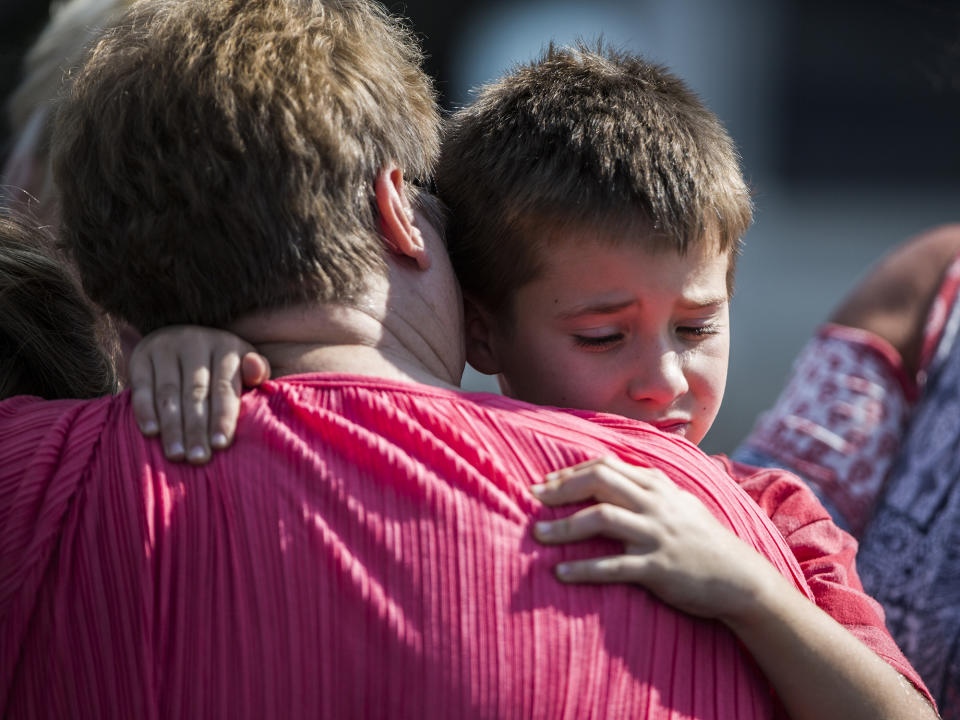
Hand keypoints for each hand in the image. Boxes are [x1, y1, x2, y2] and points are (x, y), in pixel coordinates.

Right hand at [129, 325, 270, 462]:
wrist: (181, 336)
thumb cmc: (220, 365)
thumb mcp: (242, 364)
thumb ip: (257, 372)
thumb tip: (255, 368)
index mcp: (225, 347)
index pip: (224, 387)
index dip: (223, 417)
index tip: (221, 445)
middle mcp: (195, 343)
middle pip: (196, 393)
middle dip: (197, 429)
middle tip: (198, 458)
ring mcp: (165, 347)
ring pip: (169, 393)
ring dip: (172, 427)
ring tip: (176, 455)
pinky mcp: (141, 356)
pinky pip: (141, 387)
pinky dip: (145, 410)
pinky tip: (150, 432)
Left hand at [532, 456, 777, 621]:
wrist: (741, 579)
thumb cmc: (703, 540)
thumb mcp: (678, 503)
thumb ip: (646, 487)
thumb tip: (610, 475)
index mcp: (657, 486)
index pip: (605, 466)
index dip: (570, 473)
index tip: (545, 484)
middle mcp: (655, 504)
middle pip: (599, 481)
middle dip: (560, 488)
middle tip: (531, 498)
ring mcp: (656, 535)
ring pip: (602, 518)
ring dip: (564, 526)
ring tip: (537, 534)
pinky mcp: (658, 568)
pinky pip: (614, 566)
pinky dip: (584, 569)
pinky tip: (561, 573)